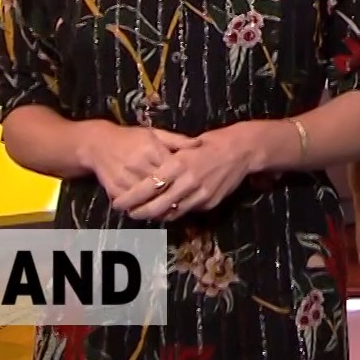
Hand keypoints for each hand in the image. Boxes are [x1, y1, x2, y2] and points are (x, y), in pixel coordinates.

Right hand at [87, 123, 200, 205]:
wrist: (98, 144)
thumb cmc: (130, 138)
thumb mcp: (154, 133)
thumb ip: (177, 140)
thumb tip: (199, 144)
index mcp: (151, 149)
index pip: (172, 168)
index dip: (183, 178)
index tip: (192, 185)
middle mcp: (138, 164)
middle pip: (161, 186)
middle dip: (172, 196)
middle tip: (183, 202)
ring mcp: (125, 178)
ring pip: (147, 198)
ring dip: (158, 206)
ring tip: (169, 210)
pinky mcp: (115, 189)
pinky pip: (132, 203)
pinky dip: (141, 208)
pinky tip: (150, 210)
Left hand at [116, 122, 265, 220]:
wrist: (241, 150)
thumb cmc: (211, 143)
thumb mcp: (186, 146)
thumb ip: (168, 159)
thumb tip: (147, 172)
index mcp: (179, 163)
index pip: (148, 186)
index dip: (131, 197)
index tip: (118, 202)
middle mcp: (188, 181)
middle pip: (157, 205)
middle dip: (140, 212)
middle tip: (128, 214)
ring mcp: (200, 194)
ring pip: (172, 212)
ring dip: (156, 215)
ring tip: (144, 214)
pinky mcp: (209, 202)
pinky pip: (187, 212)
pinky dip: (174, 213)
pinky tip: (166, 211)